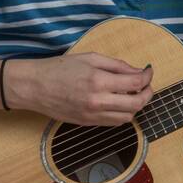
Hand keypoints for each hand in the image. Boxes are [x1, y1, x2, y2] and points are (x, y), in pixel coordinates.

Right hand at [8, 53, 152, 125]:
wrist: (35, 87)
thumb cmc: (59, 68)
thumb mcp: (89, 58)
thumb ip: (116, 65)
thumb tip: (136, 71)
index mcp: (99, 81)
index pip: (135, 83)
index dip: (147, 77)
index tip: (148, 71)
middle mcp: (98, 101)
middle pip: (136, 103)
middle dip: (147, 93)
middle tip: (146, 85)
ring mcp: (93, 115)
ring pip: (127, 117)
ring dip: (136, 105)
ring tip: (133, 94)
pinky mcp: (88, 123)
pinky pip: (114, 122)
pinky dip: (123, 114)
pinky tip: (119, 103)